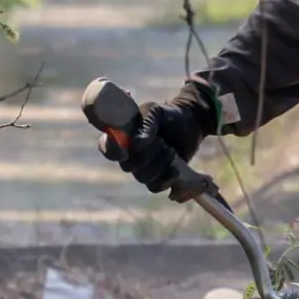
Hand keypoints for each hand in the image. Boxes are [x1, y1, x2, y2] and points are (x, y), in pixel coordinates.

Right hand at [97, 83, 214, 194]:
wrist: (190, 124)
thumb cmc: (168, 115)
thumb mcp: (156, 112)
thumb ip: (146, 124)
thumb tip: (136, 144)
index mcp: (122, 137)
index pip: (107, 148)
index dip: (112, 151)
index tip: (126, 151)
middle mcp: (129, 155)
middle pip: (128, 166)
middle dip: (146, 156)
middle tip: (161, 142)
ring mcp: (143, 169)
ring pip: (143, 178)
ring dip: (160, 166)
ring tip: (172, 150)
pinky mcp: (159, 178)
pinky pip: (156, 187)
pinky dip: (167, 179)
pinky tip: (176, 169)